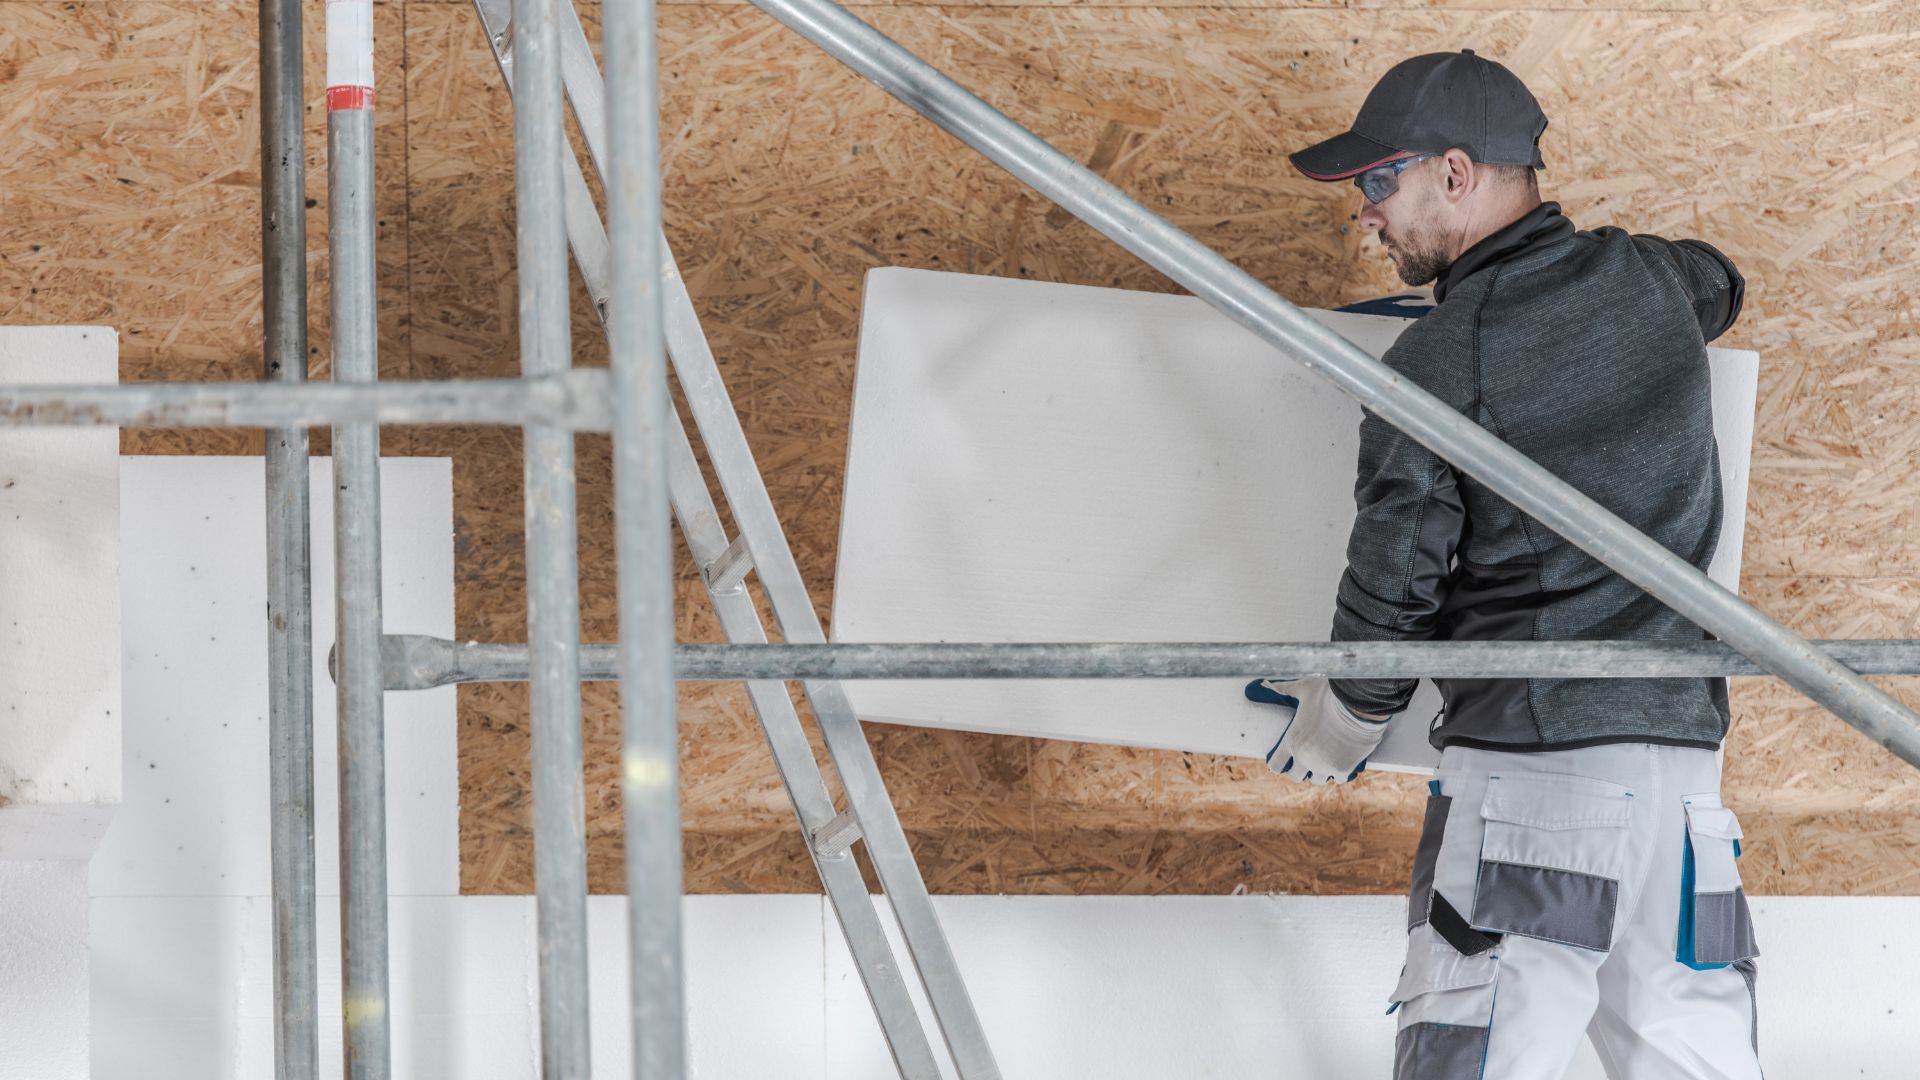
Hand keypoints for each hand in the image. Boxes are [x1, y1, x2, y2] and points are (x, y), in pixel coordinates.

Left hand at [1245, 677, 1390, 783]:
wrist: (1357, 705)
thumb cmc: (1328, 695)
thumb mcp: (1303, 689)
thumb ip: (1284, 689)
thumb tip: (1265, 682)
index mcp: (1291, 741)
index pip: (1275, 765)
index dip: (1277, 763)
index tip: (1282, 760)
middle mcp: (1305, 758)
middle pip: (1295, 776)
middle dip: (1299, 769)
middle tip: (1305, 760)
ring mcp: (1324, 766)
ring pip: (1317, 779)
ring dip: (1319, 772)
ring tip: (1324, 761)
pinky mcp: (1343, 769)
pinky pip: (1339, 779)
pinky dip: (1341, 772)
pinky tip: (1343, 763)